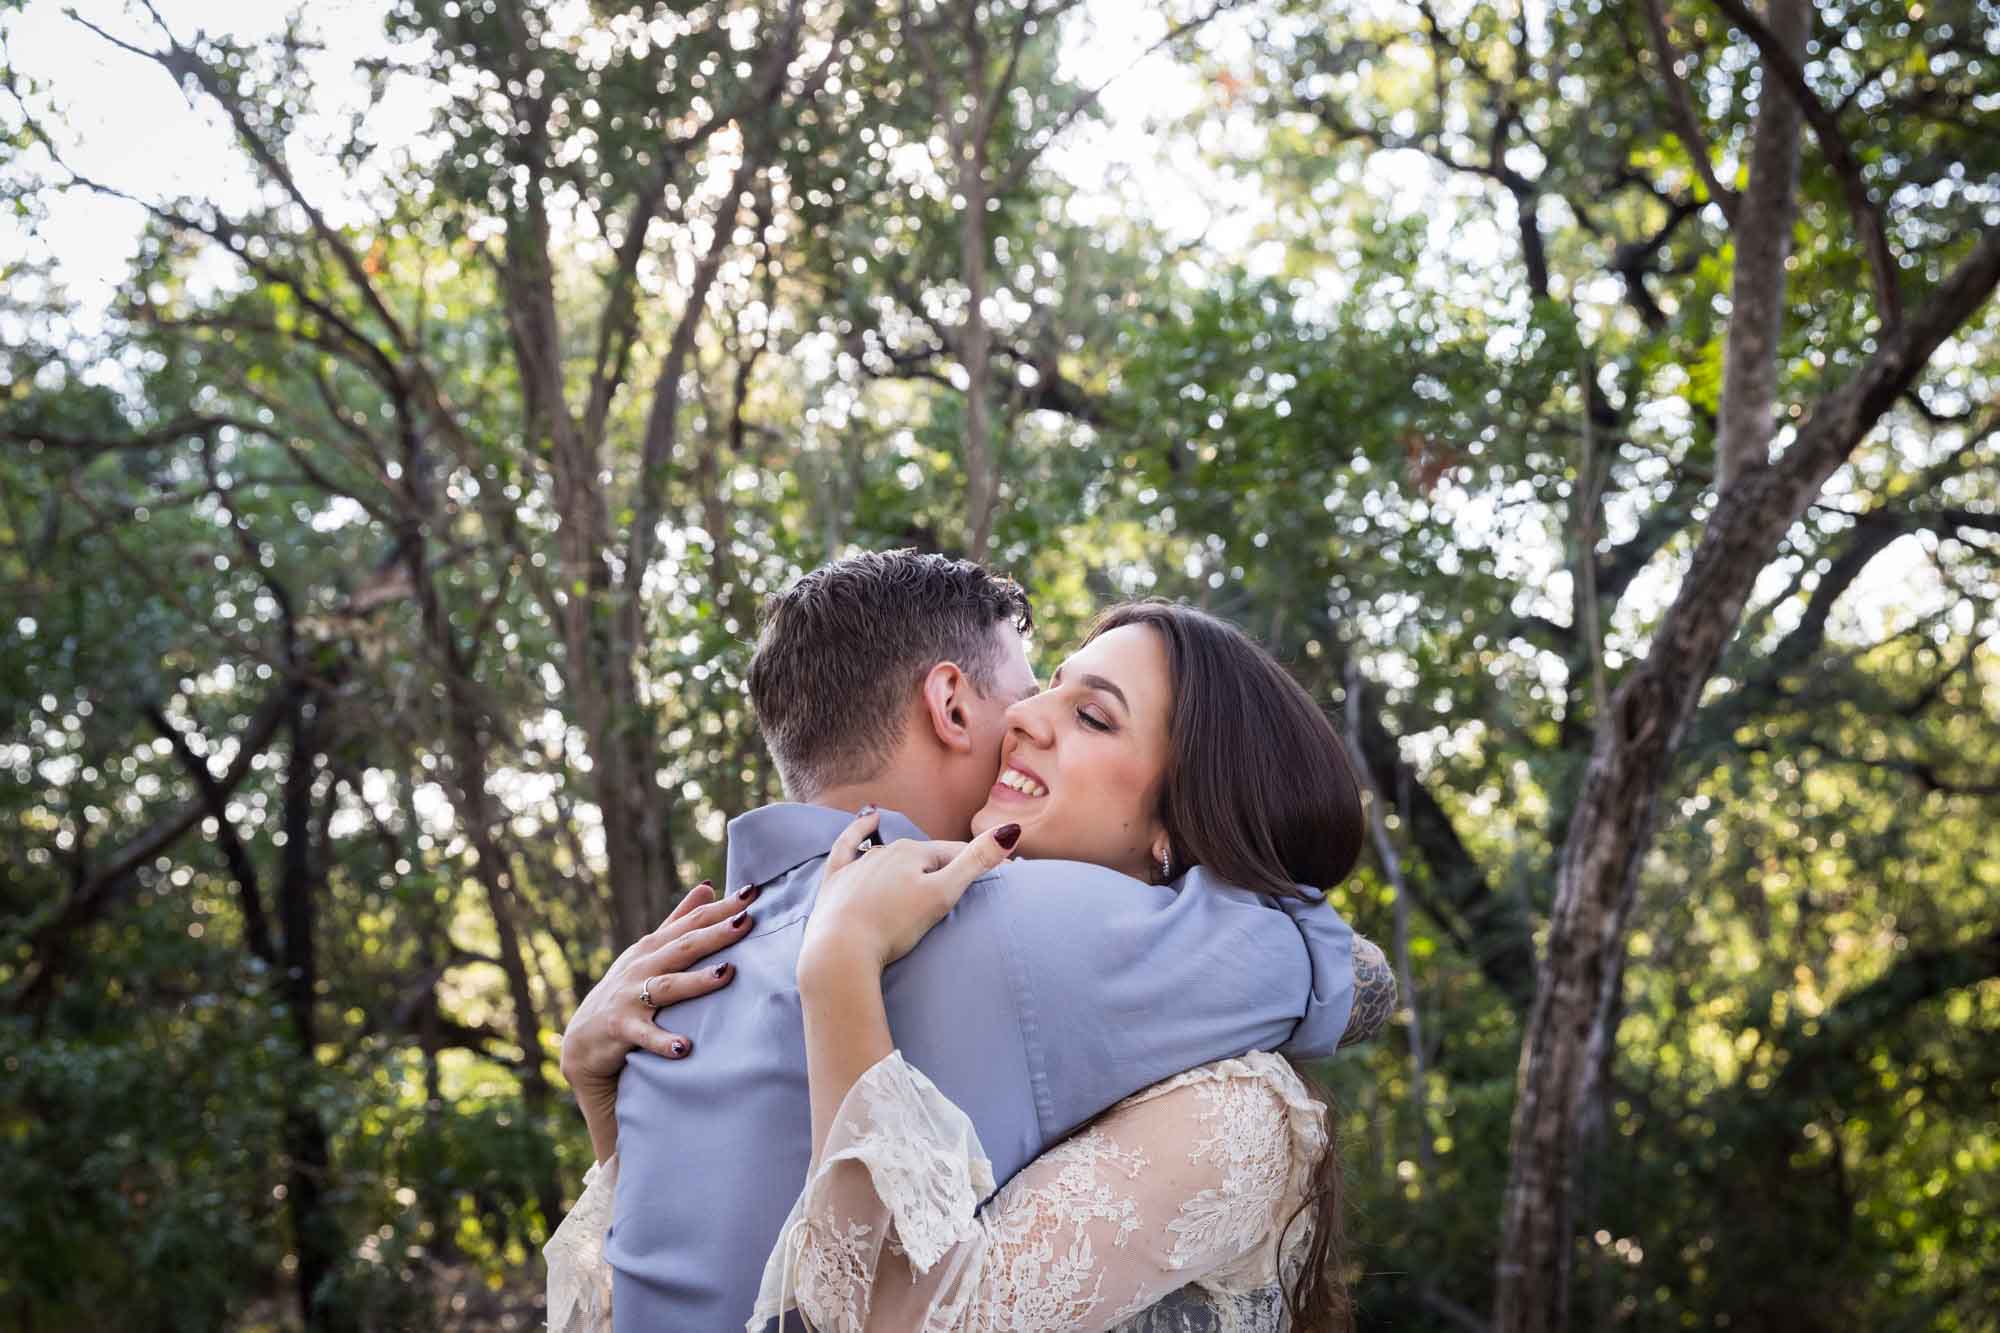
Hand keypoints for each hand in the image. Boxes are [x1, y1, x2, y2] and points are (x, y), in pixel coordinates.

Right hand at [559, 880, 754, 1157]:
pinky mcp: (622, 1029)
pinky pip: (645, 1035)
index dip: (721, 908)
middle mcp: (642, 967)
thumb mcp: (649, 951)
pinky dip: (663, 1041)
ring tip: (726, 972)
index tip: (751, 892)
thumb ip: (680, 920)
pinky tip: (684, 1047)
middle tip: (746, 921)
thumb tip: (709, 886)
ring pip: (667, 986)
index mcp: (653, 946)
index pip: (692, 922)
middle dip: (715, 933)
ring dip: (696, 981)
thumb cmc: (626, 989)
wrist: (583, 1039)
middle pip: (684, 947)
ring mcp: (630, 997)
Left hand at [798, 809, 1020, 980]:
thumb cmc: (894, 925)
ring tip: (925, 874)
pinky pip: (848, 846)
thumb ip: (975, 862)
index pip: (954, 853)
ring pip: (891, 855)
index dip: (977, 864)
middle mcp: (885, 851)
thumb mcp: (942, 895)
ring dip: (910, 861)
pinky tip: (870, 820)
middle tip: (959, 887)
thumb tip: (1010, 830)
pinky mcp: (836, 879)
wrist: (841, 950)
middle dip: (943, 867)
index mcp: (913, 852)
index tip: (1001, 874)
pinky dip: (859, 831)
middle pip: (924, 856)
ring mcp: (858, 864)